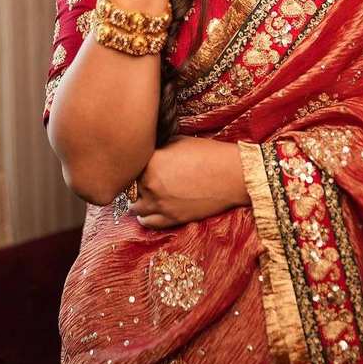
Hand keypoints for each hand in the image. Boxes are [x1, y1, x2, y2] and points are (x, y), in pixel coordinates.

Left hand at [128, 135, 249, 229]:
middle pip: (129, 187)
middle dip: (134, 183)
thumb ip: (158, 148)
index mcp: (151, 161)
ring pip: (134, 207)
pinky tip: (145, 212)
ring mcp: (160, 204)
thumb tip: (146, 151)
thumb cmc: (209, 154)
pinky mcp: (172, 219)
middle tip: (141, 179)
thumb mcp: (178, 141)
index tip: (136, 164)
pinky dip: (144, 217)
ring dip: (137, 201)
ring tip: (142, 196)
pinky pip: (147, 223)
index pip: (129, 165)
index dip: (133, 165)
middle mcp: (150, 184)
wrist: (233, 175)